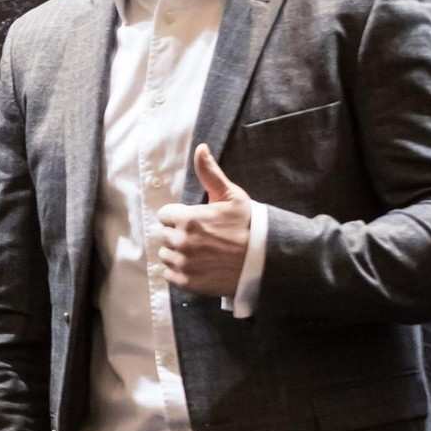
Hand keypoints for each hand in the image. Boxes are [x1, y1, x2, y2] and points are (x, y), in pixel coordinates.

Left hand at [156, 144, 251, 296]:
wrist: (265, 261)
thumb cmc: (248, 226)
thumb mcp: (232, 196)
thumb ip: (210, 173)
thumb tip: (200, 148)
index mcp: (187, 218)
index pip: (165, 215)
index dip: (179, 216)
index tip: (195, 221)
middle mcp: (181, 241)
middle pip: (165, 234)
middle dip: (178, 234)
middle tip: (201, 238)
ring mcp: (183, 263)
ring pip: (166, 254)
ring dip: (177, 253)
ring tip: (200, 253)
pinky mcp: (186, 282)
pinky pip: (169, 275)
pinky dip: (179, 272)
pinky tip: (198, 267)